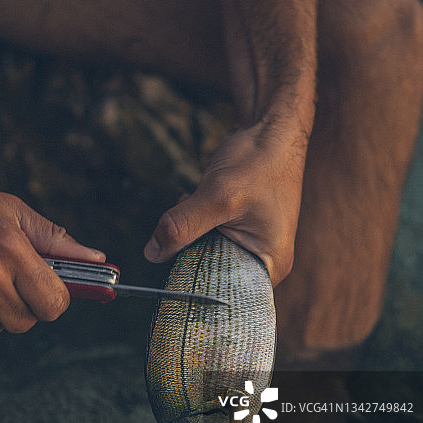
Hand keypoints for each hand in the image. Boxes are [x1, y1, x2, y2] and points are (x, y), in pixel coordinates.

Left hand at [144, 116, 308, 285]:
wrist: (270, 126)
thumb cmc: (259, 162)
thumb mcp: (217, 197)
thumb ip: (183, 226)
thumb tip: (152, 253)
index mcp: (270, 264)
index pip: (229, 295)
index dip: (199, 289)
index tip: (171, 279)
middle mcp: (263, 258)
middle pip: (215, 274)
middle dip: (193, 254)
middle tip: (180, 235)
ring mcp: (250, 240)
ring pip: (206, 251)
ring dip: (191, 233)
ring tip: (198, 206)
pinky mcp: (236, 223)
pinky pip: (207, 233)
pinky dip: (195, 220)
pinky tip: (197, 199)